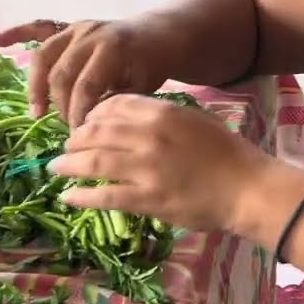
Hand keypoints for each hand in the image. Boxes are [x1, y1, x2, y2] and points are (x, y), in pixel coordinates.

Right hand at [0, 19, 174, 125]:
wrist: (160, 35)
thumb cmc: (152, 66)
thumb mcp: (143, 88)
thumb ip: (115, 104)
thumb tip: (90, 127)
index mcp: (111, 48)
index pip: (85, 87)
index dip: (78, 114)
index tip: (78, 137)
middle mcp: (89, 34)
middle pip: (60, 75)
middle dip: (60, 107)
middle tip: (66, 132)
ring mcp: (76, 28)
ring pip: (44, 57)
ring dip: (36, 86)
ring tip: (37, 112)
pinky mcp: (68, 27)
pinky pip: (39, 27)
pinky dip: (17, 31)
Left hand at [48, 94, 286, 233]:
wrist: (247, 186)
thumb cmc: (226, 152)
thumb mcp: (193, 120)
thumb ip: (160, 117)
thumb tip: (129, 120)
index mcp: (160, 112)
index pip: (112, 105)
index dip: (92, 114)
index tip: (84, 123)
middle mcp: (147, 135)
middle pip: (95, 132)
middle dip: (74, 139)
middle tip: (65, 147)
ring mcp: (144, 168)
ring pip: (92, 162)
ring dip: (68, 164)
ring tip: (55, 168)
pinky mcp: (146, 198)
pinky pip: (104, 196)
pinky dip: (81, 196)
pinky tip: (68, 197)